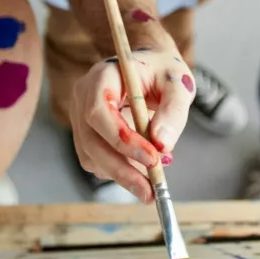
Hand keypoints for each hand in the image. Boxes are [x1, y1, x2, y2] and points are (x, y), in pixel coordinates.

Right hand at [70, 48, 195, 202]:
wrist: (152, 68)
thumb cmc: (163, 71)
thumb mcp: (178, 84)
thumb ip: (173, 111)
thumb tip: (161, 144)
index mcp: (104, 75)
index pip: (99, 111)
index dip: (121, 139)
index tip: (152, 158)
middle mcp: (84, 95)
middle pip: (91, 140)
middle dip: (121, 169)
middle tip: (151, 191)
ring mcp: (81, 115)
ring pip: (91, 156)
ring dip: (121, 175)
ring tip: (153, 182)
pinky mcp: (86, 133)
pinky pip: (95, 160)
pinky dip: (118, 171)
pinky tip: (141, 171)